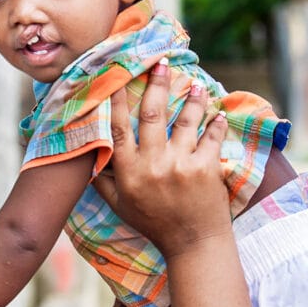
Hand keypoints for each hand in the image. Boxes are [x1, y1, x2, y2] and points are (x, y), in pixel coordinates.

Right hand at [93, 60, 230, 259]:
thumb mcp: (120, 206)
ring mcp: (181, 164)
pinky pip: (211, 137)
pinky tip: (218, 112)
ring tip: (194, 82)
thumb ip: (103, 181)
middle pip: (151, 113)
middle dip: (156, 84)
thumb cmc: (154, 224)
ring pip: (185, 120)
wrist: (192, 244)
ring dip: (191, 98)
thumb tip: (89, 157)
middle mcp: (152, 164)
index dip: (117, 99)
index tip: (117, 76)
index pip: (118, 127)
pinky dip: (216, 123)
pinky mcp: (206, 168)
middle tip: (160, 62)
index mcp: (129, 171)